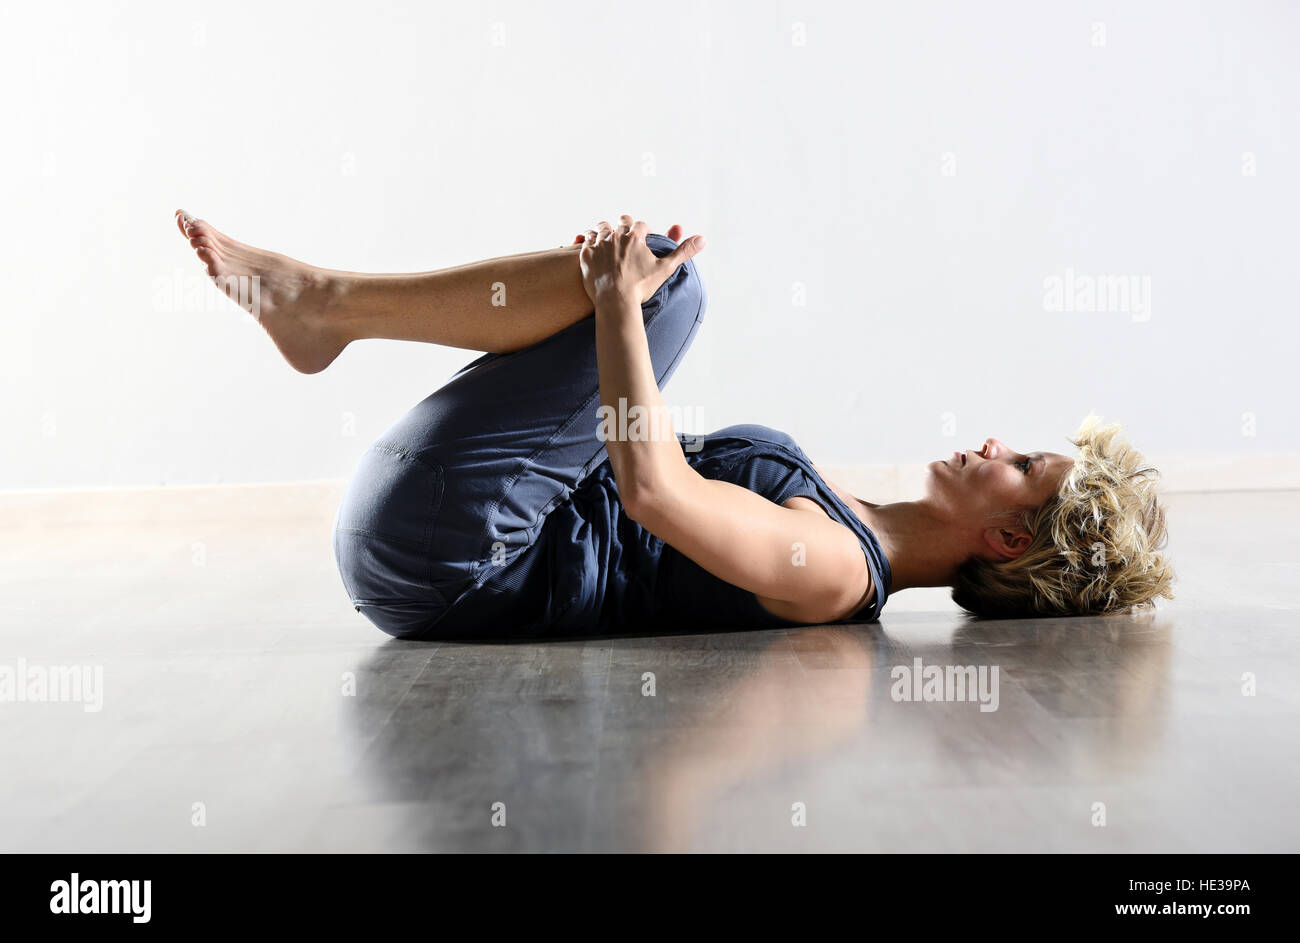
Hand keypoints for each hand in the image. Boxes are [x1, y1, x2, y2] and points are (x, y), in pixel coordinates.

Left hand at [577, 215, 705, 303]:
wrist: (616, 301)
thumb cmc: (641, 286)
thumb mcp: (665, 268)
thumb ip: (683, 252)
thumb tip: (703, 239)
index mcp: (634, 236)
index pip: (639, 224)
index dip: (642, 230)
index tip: (643, 236)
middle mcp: (616, 235)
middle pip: (619, 222)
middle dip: (624, 227)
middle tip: (625, 236)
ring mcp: (599, 243)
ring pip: (601, 228)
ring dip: (605, 231)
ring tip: (608, 240)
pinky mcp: (585, 254)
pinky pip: (584, 239)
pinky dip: (588, 240)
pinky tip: (591, 246)